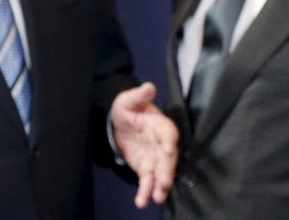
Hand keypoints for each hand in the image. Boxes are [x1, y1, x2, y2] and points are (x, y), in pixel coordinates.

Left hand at [110, 82, 178, 209]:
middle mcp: (162, 144)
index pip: (168, 133)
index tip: (168, 149)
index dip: (168, 141)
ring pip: (161, 173)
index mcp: (159, 125)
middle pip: (168, 158)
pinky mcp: (146, 168)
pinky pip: (148, 181)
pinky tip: (142, 202)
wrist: (119, 123)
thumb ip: (138, 96)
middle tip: (164, 182)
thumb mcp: (128, 100)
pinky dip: (146, 191)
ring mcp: (155, 158)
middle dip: (167, 170)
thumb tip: (148, 87)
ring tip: (158, 197)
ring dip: (160, 185)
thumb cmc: (128, 109)